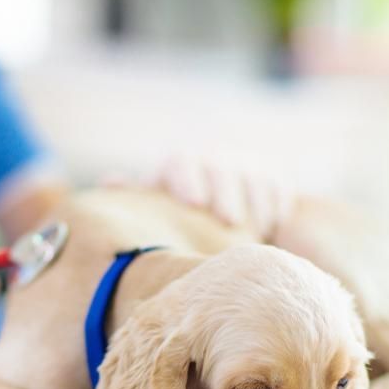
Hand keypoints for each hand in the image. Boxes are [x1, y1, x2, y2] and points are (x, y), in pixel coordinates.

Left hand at [151, 156, 294, 239]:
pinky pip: (279, 184)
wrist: (216, 214)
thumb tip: (108, 182)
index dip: (188, 177)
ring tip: (256, 229)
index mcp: (179, 164)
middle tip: (230, 221)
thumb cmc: (175, 218)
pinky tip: (274, 225)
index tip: (195, 201)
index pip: (181, 160)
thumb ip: (137, 197)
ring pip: (254, 173)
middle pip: (221, 166)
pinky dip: (278, 202)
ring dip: (256, 200)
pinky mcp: (273, 177)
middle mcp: (212, 158)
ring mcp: (245, 165)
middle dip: (227, 192)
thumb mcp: (156, 208)